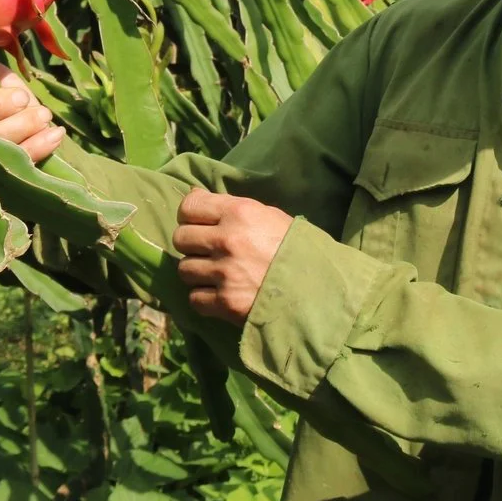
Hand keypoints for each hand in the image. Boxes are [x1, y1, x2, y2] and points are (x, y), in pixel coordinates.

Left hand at [173, 189, 292, 323]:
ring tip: (217, 274)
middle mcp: (227, 240)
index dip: (189, 215)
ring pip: (184, 269)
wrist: (321, 290)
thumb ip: (231, 208)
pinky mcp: (226, 303)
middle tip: (208, 251)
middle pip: (181, 238)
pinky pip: (194, 298)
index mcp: (239, 213)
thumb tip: (194, 197)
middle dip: (192, 245)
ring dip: (197, 273)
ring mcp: (225, 273)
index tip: (198, 224)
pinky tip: (221, 293)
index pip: (188, 207)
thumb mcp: (269, 216)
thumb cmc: (296, 248)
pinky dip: (204, 298)